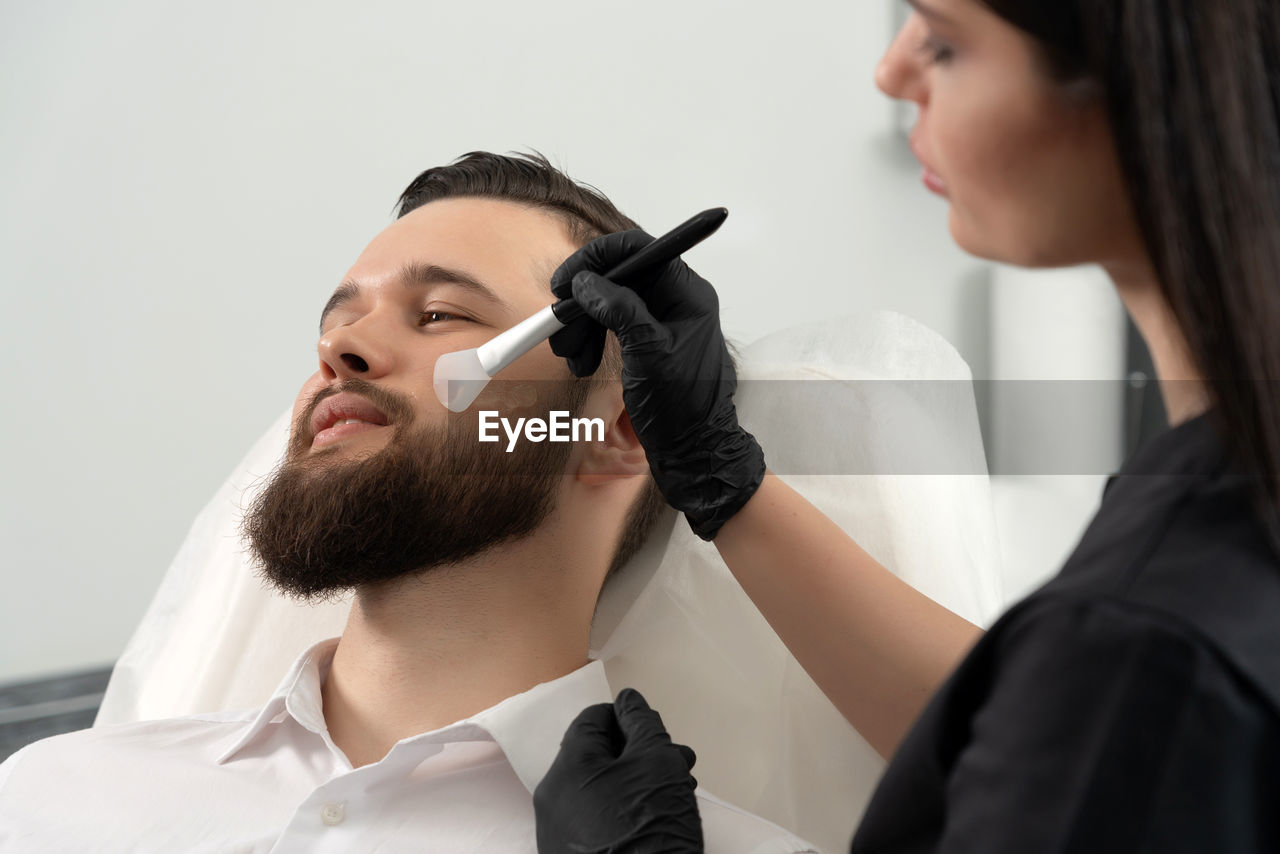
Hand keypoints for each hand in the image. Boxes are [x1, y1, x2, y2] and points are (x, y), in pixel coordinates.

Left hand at [534, 688, 702, 853]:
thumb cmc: (651, 833)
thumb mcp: (657, 763)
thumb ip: (642, 724)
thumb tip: (629, 701)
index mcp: (567, 770)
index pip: (591, 720)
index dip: (626, 717)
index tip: (653, 727)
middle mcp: (554, 801)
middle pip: (597, 756)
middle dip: (640, 752)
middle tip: (676, 761)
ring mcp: (561, 835)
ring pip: (600, 789)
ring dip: (639, 781)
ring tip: (677, 789)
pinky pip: (597, 820)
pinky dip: (625, 810)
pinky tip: (657, 818)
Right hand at [550, 230, 764, 539]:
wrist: (693, 453)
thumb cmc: (683, 408)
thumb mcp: (649, 353)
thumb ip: (620, 309)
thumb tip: (587, 281)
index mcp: (687, 295)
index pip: (640, 250)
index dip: (599, 258)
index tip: (567, 279)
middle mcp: (676, 302)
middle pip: (619, 277)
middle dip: (584, 300)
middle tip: (559, 321)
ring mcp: (660, 322)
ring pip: (609, 304)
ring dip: (582, 326)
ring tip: (571, 356)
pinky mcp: (647, 343)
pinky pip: (611, 327)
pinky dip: (590, 341)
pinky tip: (581, 365)